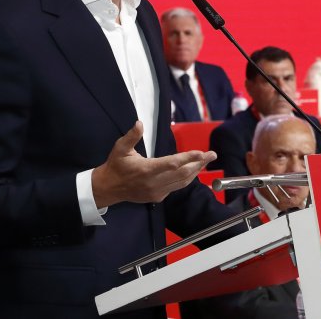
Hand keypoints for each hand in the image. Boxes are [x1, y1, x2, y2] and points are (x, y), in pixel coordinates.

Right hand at [91, 121, 214, 207]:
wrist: (108, 188)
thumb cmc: (116, 165)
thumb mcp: (120, 148)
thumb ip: (131, 136)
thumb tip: (139, 123)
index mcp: (147, 169)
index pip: (173, 163)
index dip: (189, 158)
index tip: (202, 152)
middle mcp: (154, 182)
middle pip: (183, 173)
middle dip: (200, 163)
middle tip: (212, 154)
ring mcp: (157, 191)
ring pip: (182, 182)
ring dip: (196, 171)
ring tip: (206, 161)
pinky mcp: (158, 196)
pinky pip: (177, 187)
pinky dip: (187, 178)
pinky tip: (193, 170)